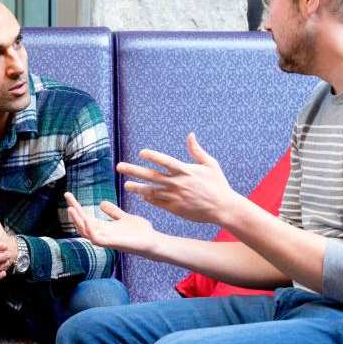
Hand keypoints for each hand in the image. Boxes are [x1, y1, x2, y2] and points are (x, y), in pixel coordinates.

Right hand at [64, 192, 158, 255]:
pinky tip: (87, 221)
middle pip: (82, 224)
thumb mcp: (125, 217)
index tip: (68, 194)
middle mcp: (103, 234)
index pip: (85, 217)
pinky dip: (90, 231)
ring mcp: (107, 240)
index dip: (76, 207)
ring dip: (77, 222)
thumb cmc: (140, 232)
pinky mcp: (113, 244)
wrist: (153, 241)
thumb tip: (100, 203)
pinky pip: (96, 240)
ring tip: (71, 209)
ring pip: (85, 233)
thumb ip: (113, 212)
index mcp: (104, 227)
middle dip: (73, 212)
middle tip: (67, 196)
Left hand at [117, 133, 237, 224]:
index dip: (153, 156)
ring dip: (137, 188)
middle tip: (119, 167)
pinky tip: (142, 195)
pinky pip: (158, 203)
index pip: (166, 161)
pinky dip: (149, 199)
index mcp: (186, 171)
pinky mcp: (175, 208)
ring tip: (126, 185)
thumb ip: (197, 150)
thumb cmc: (218, 184)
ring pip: (151, 191)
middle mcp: (178, 183)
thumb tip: (190, 134)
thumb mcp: (210, 164)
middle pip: (151, 175)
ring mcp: (175, 197)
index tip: (141, 153)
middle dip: (134, 171)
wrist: (223, 208)